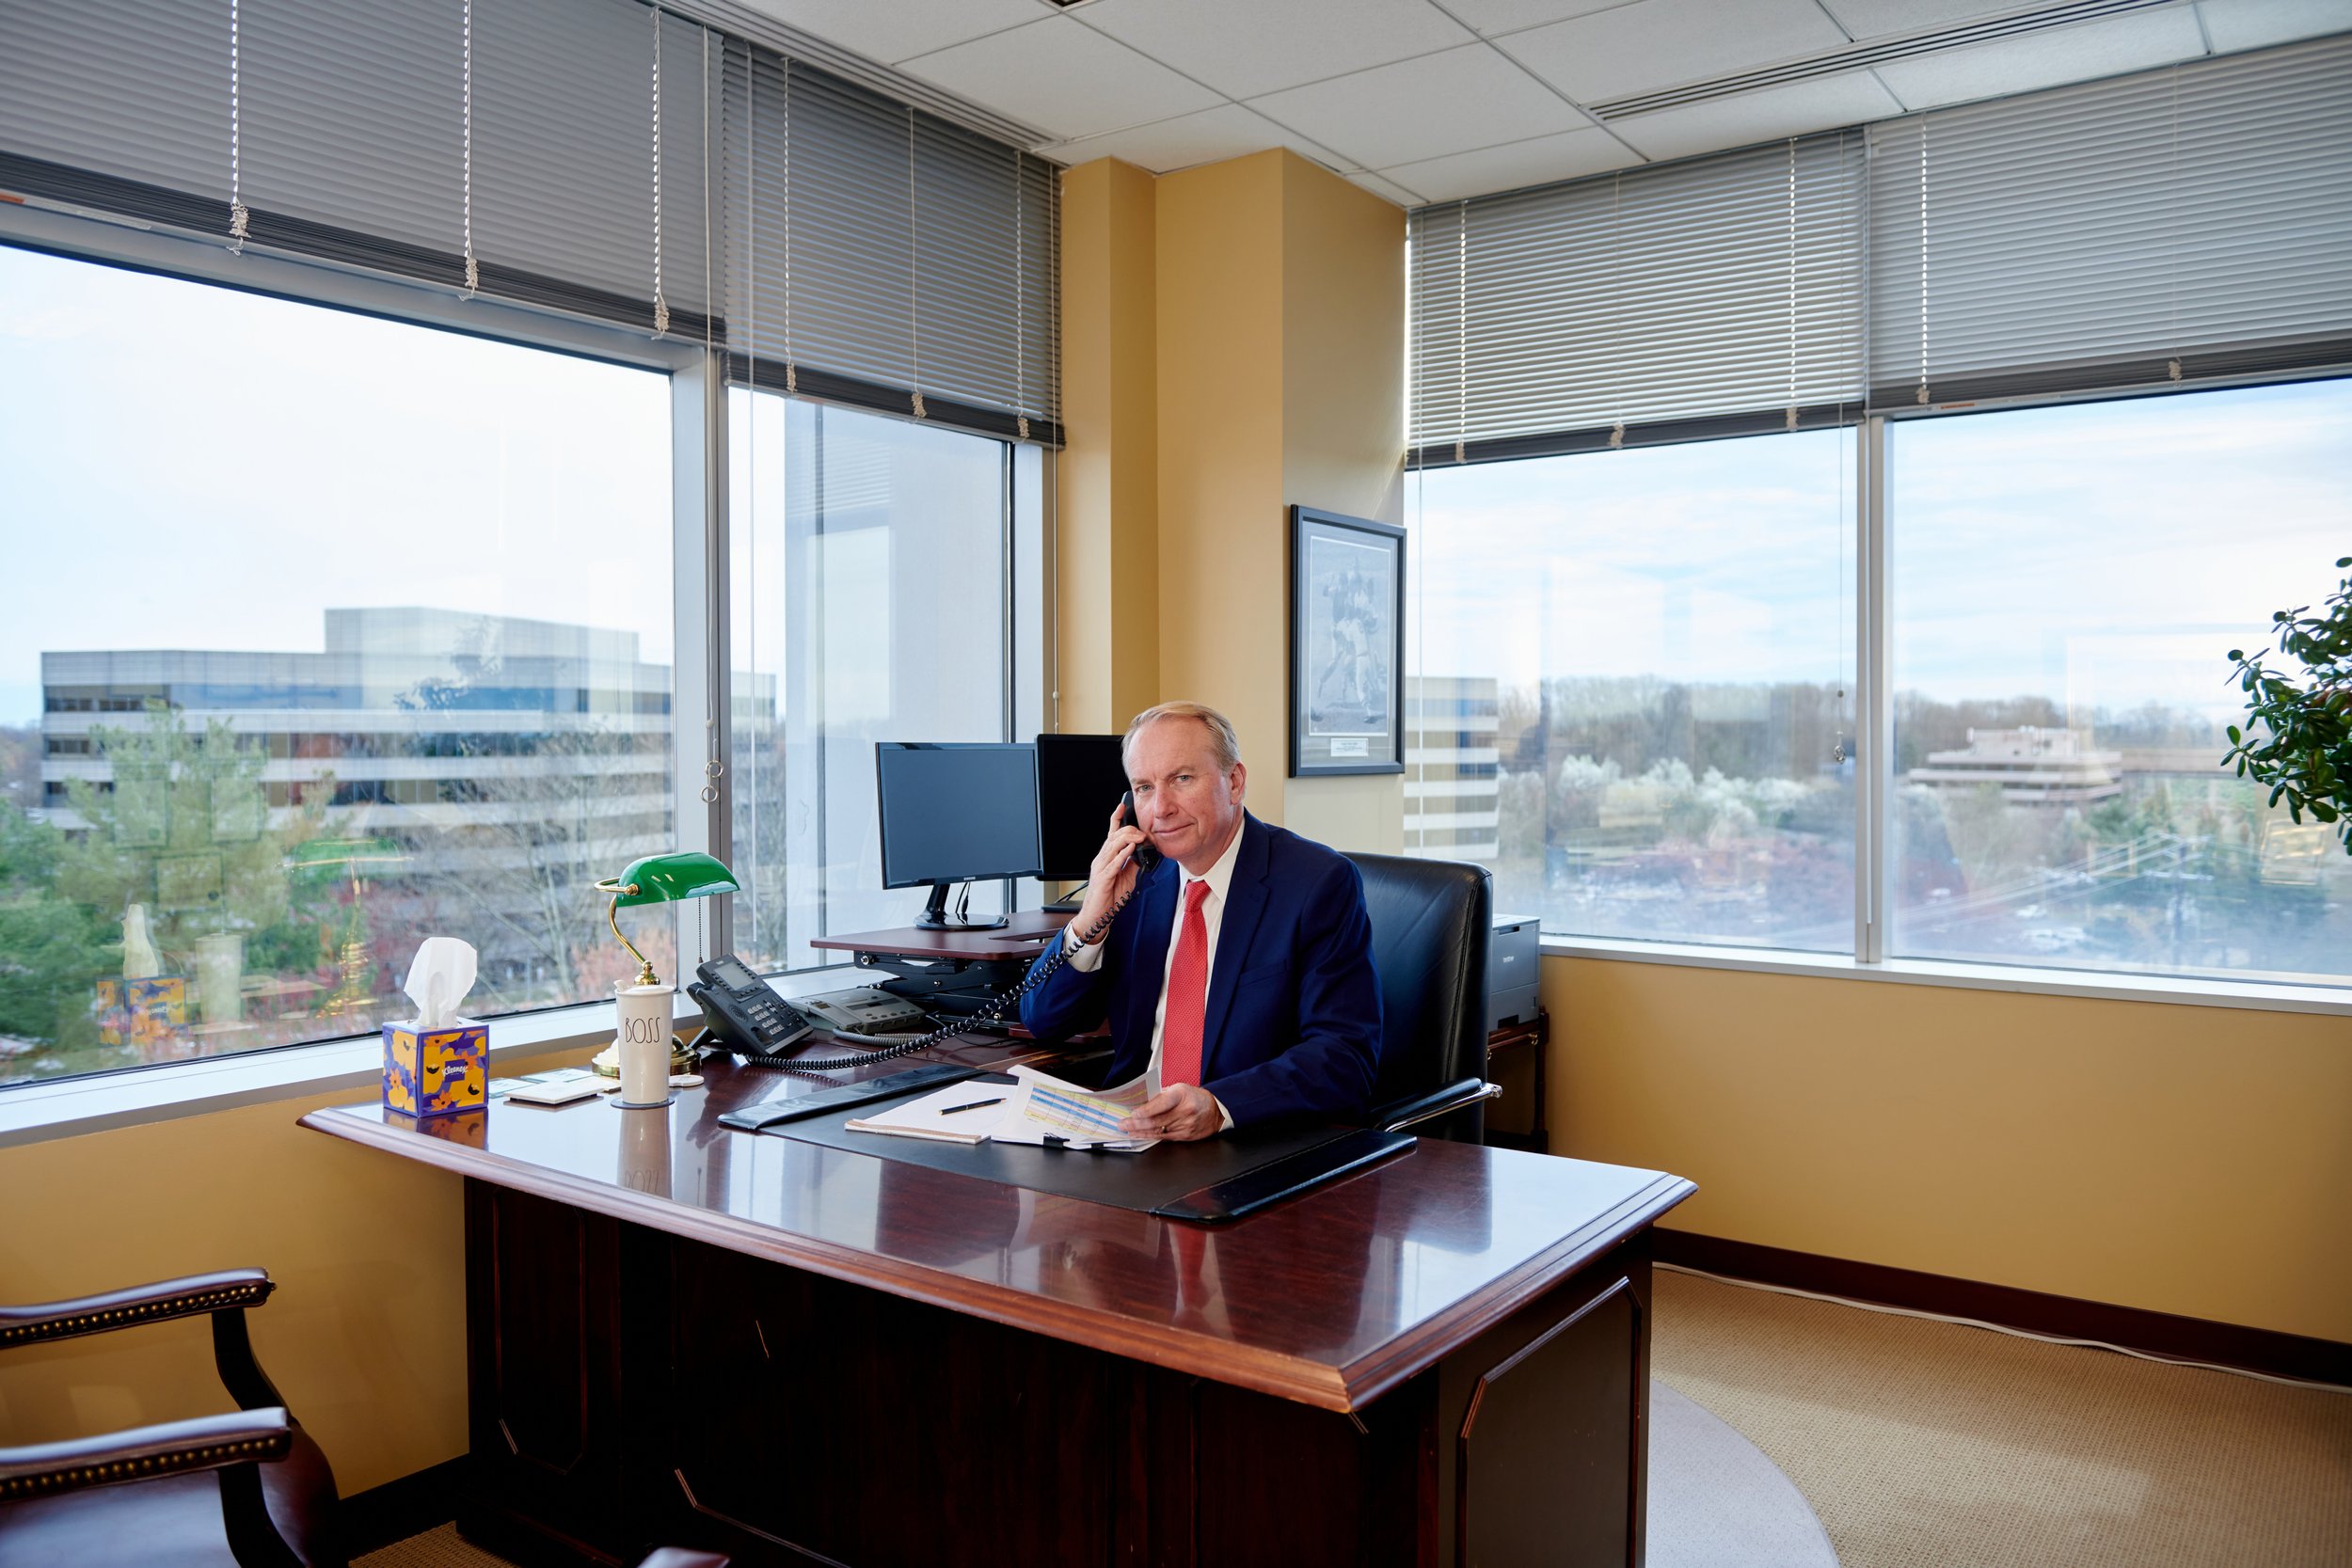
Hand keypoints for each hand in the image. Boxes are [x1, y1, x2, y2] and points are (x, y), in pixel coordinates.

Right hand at [1073, 800, 1149, 940]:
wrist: (1097, 915)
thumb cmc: (1109, 897)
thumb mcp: (1126, 878)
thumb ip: (1132, 864)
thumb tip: (1142, 853)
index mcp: (1106, 858)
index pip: (1110, 834)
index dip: (1115, 819)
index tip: (1122, 806)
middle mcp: (1101, 859)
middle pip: (1113, 837)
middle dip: (1129, 830)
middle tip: (1143, 832)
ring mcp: (1101, 868)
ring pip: (1112, 846)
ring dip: (1128, 839)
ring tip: (1140, 837)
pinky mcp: (1103, 879)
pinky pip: (1113, 864)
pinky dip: (1122, 855)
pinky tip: (1130, 849)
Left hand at [1121, 1083, 1220, 1141]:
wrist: (1215, 1111)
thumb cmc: (1194, 1097)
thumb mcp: (1179, 1089)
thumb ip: (1161, 1095)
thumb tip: (1141, 1102)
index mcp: (1181, 1094)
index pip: (1161, 1103)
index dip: (1146, 1110)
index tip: (1134, 1113)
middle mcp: (1184, 1111)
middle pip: (1157, 1120)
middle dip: (1137, 1123)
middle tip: (1123, 1124)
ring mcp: (1185, 1125)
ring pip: (1158, 1130)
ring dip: (1140, 1132)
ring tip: (1127, 1131)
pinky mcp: (1185, 1136)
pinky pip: (1164, 1138)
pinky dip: (1150, 1136)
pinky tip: (1141, 1136)